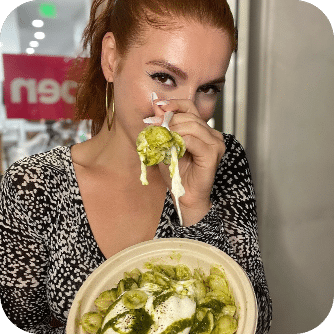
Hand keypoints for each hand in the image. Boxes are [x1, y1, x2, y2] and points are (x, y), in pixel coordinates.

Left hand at [152, 98, 225, 224]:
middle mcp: (212, 134)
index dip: (174, 105)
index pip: (189, 108)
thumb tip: (155, 105)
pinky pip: (193, 141)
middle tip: (153, 126)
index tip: (158, 107)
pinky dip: (179, 142)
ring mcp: (215, 144)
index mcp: (203, 130)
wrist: (185, 196)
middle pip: (189, 117)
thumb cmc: (177, 173)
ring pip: (192, 127)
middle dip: (168, 120)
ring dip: (173, 131)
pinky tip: (172, 148)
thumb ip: (163, 127)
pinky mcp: (212, 155)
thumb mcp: (165, 145)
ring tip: (162, 140)